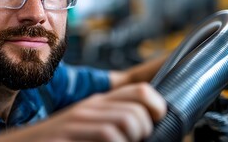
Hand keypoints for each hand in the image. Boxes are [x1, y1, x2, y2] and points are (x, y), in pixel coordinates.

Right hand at [0, 83, 166, 141]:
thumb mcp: (85, 129)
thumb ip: (109, 124)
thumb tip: (145, 129)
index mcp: (98, 103)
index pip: (141, 91)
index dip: (157, 107)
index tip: (154, 125)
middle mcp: (90, 106)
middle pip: (140, 107)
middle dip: (144, 131)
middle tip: (131, 141)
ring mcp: (79, 119)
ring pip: (128, 121)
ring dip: (130, 139)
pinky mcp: (70, 131)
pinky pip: (109, 135)